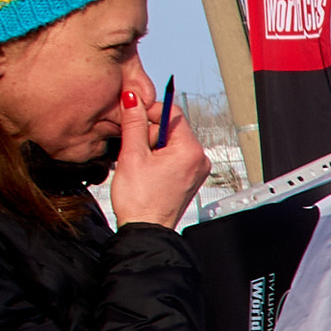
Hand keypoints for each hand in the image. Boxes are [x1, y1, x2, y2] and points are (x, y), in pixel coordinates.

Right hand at [108, 81, 209, 230]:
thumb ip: (133, 123)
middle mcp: (199, 158)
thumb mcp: (131, 156)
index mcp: (190, 150)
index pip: (171, 112)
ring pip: (170, 141)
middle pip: (171, 127)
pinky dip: (157, 157)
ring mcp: (195, 169)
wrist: (145, 230)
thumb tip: (132, 99)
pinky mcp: (189, 177)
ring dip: (151, 145)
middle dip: (149, 132)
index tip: (133, 117)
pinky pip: (173, 155)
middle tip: (134, 149)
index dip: (149, 111)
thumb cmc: (140, 201)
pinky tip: (146, 170)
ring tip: (139, 163)